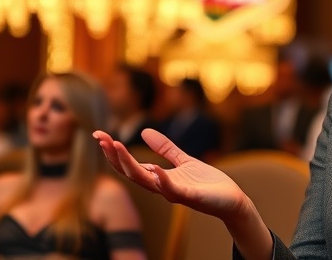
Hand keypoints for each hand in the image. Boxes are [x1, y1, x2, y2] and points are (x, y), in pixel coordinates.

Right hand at [93, 128, 250, 221]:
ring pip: (146, 181)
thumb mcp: (184, 160)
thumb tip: (144, 131)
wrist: (232, 199)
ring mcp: (175, 193)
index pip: (130, 165)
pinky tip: (156, 169)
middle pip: (131, 173)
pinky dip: (163, 180)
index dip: (114, 152)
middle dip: (114, 157)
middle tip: (101, 138)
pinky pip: (173, 190)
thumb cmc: (207, 183)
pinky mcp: (190, 196)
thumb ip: (166, 148)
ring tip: (116, 146)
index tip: (99, 135)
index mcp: (159, 177)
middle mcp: (162, 187)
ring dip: (130, 165)